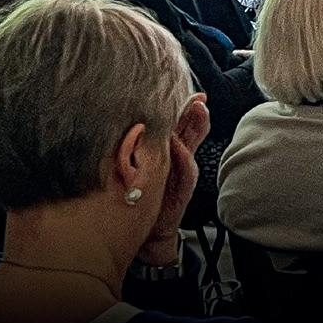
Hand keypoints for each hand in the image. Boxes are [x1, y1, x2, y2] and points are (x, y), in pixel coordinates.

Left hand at [138, 94, 208, 266]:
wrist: (148, 232)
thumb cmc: (140, 199)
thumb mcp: (134, 167)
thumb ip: (135, 147)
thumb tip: (124, 124)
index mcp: (167, 149)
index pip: (178, 122)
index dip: (184, 105)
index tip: (186, 90)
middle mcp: (178, 157)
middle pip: (191, 128)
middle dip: (196, 111)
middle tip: (197, 96)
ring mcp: (182, 171)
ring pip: (192, 143)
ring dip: (197, 126)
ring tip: (197, 110)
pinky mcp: (183, 188)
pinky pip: (187, 169)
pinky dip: (184, 156)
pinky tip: (181, 146)